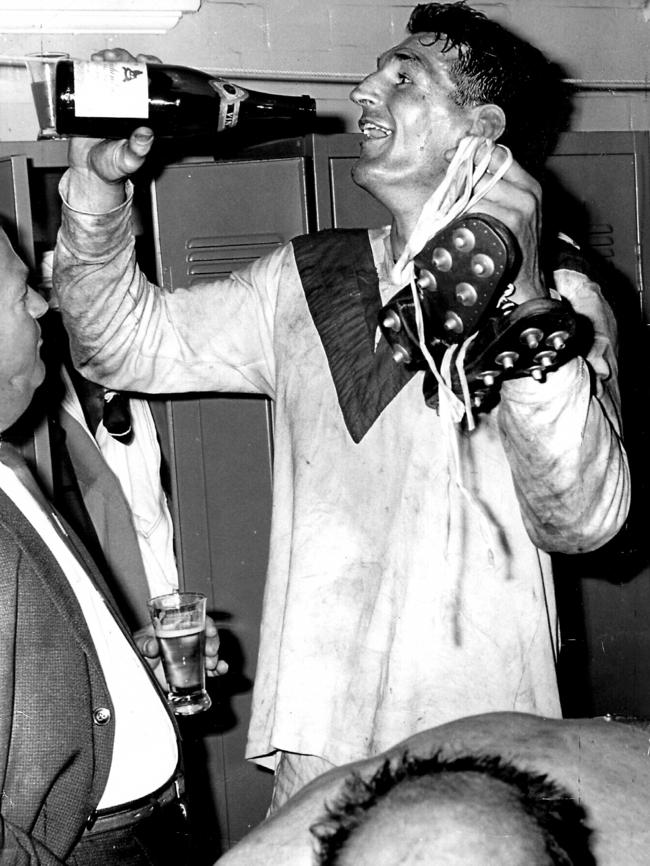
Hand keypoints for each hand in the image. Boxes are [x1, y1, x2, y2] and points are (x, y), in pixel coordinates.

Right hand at [65, 49, 161, 207]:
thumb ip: (136, 150)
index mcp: (145, 118)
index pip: (153, 87)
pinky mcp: (93, 100)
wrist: (87, 172)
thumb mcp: (128, 160)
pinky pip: (95, 78)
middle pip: (133, 74)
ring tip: (104, 58)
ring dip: (111, 59)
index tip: (144, 62)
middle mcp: (130, 107)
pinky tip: (93, 60)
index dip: (151, 70)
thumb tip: (146, 133)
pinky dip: (94, 65)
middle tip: (119, 59)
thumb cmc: (111, 169)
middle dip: (127, 60)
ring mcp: (112, 102)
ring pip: (115, 72)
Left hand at [134, 616, 228, 688]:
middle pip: (207, 636)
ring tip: (211, 664)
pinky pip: (211, 668)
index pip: (195, 620)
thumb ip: (144, 643)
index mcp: (176, 627)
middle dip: (213, 642)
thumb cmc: (141, 651)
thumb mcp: (139, 644)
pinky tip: (222, 669)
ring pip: (211, 652)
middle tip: (210, 651)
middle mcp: (187, 639)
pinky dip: (219, 668)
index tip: (210, 630)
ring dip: (215, 657)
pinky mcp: (195, 670)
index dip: (206, 623)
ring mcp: (192, 654)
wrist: (141, 673)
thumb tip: (152, 645)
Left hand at [455, 143, 547, 303]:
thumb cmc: (515, 248)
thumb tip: (465, 170)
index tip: (452, 153)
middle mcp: (528, 194)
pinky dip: (462, 216)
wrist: (527, 284)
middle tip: (445, 186)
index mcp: (530, 186)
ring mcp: (520, 210)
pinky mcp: (510, 225)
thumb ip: (497, 191)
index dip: (473, 152)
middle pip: (484, 172)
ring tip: (449, 210)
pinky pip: (477, 210)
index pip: (499, 155)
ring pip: (478, 191)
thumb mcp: (516, 214)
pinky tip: (456, 225)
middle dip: (461, 177)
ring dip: (459, 198)